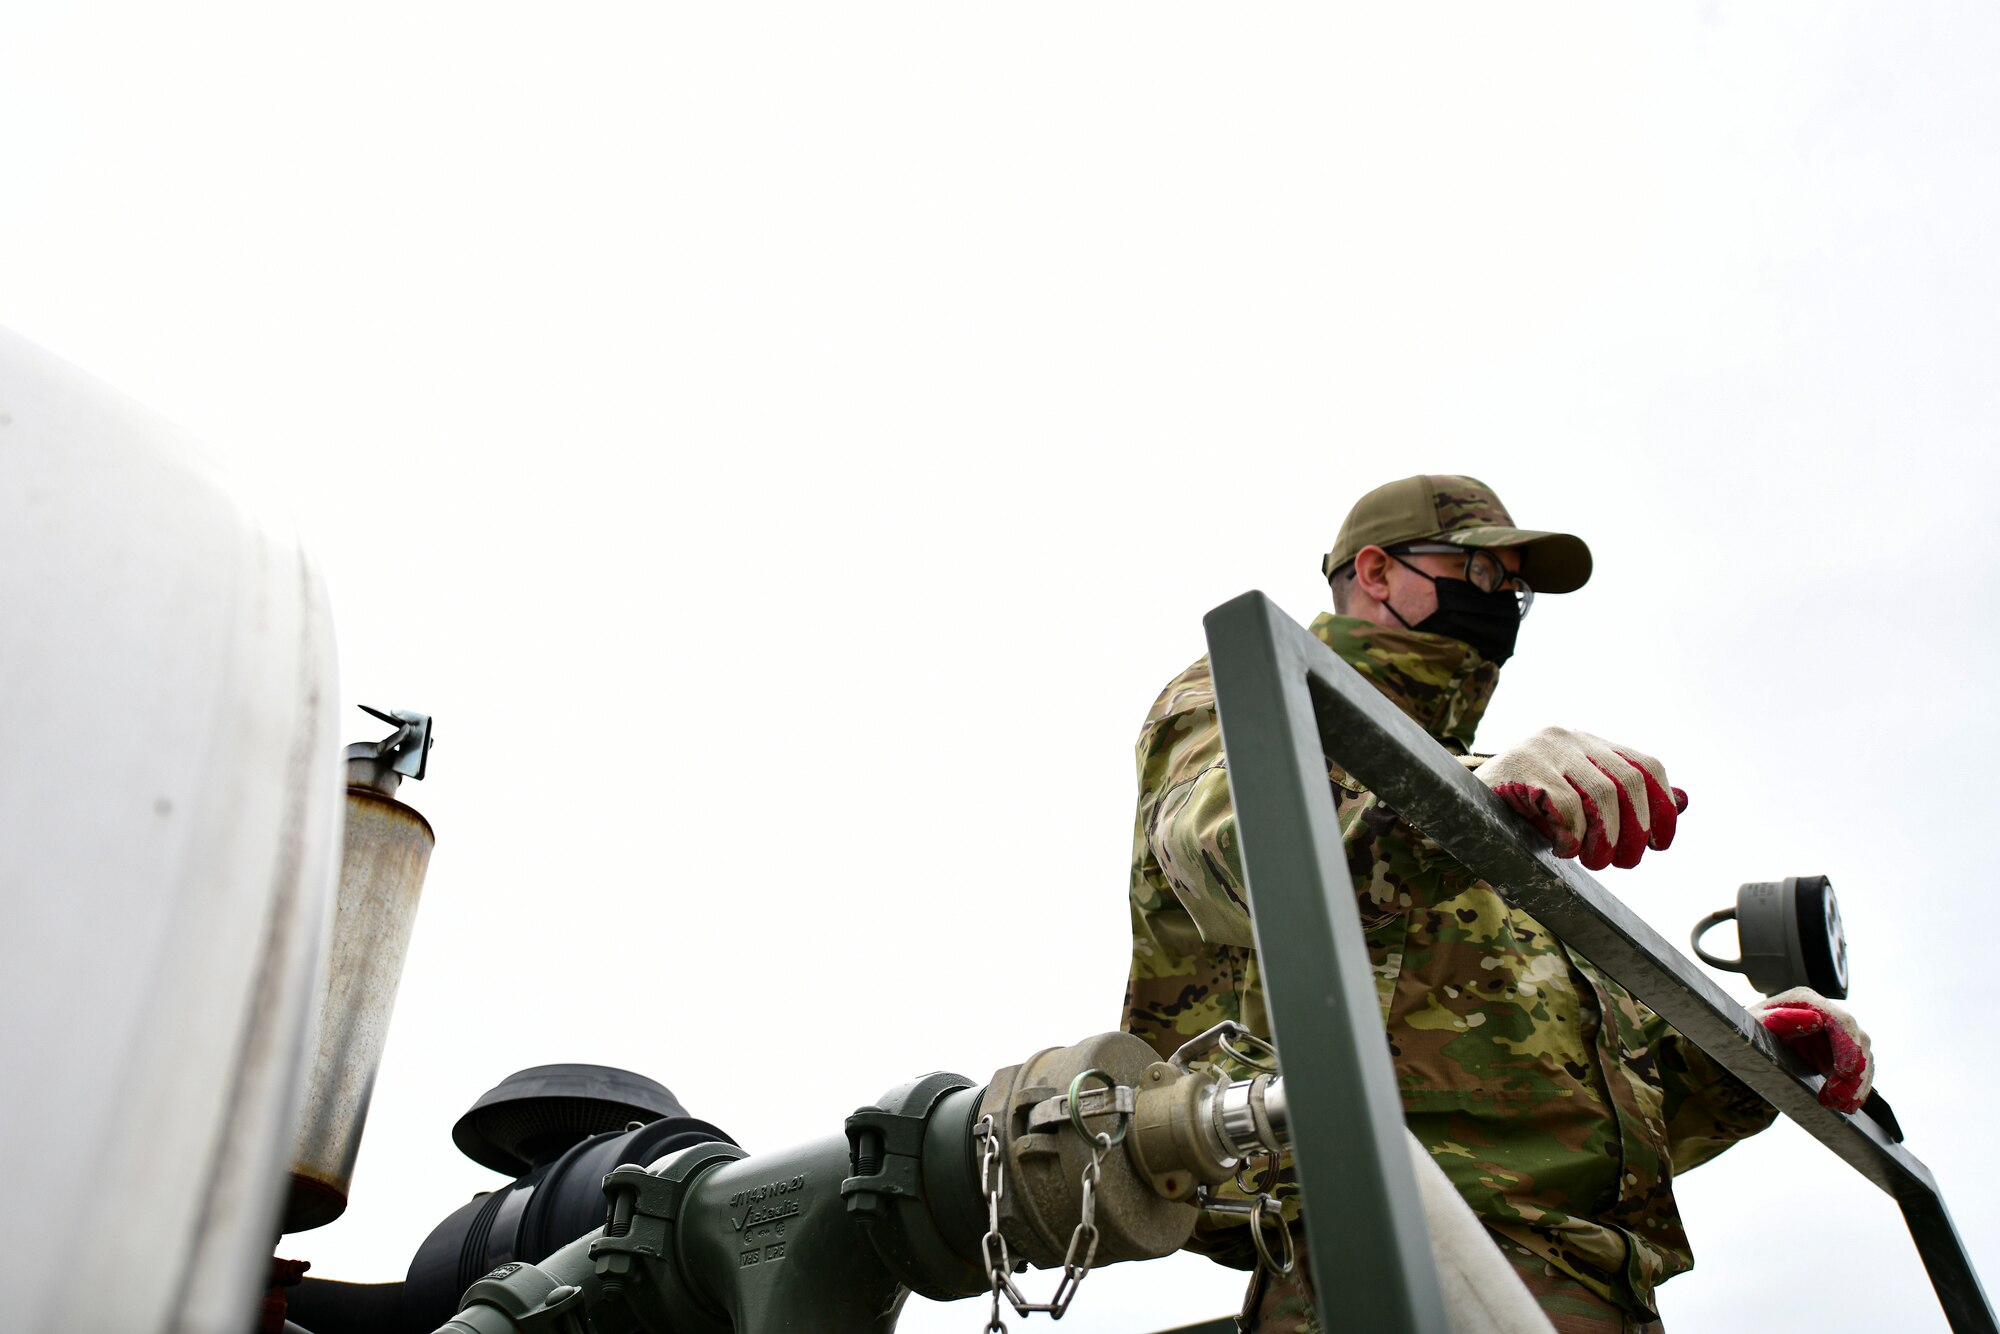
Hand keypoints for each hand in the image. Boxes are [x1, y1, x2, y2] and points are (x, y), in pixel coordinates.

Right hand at [1478, 727, 1686, 870]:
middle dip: (1635, 830)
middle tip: (1623, 863)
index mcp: (1587, 743)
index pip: (1645, 765)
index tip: (1660, 843)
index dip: (1662, 807)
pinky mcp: (1521, 767)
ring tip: (1592, 861)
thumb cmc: (1523, 811)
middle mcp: (1568, 738)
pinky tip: (1561, 849)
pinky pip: (1567, 804)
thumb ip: (1627, 801)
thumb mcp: (1578, 804)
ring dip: (1605, 838)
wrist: (1458, 809)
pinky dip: (1573, 835)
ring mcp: (1543, 748)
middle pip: (1629, 781)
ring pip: (1602, 794)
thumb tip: (1683, 800)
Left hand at [1749, 987, 1872, 1112]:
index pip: (1840, 1020)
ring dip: (1857, 1085)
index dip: (1849, 1046)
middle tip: (1838, 1099)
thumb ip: (1780, 1020)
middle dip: (1854, 1073)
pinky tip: (1845, 1104)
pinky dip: (1855, 1089)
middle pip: (1858, 1040)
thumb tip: (1815, 1019)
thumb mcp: (1754, 1024)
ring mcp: (1836, 1033)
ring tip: (1839, 1105)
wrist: (1748, 1043)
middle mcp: (1826, 1013)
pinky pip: (1859, 1071)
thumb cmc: (1748, 1029)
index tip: (1846, 1072)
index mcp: (1806, 1000)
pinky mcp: (1840, 1053)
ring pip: (1863, 1058)